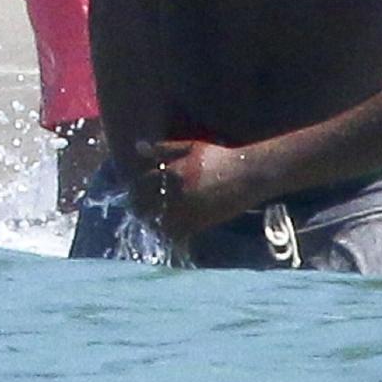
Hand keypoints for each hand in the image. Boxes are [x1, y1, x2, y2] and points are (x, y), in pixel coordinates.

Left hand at [130, 138, 253, 237]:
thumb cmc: (219, 158)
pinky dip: (168, 232)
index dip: (134, 189)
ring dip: (152, 221)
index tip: (134, 192)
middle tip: (139, 208)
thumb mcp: (191, 147)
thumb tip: (137, 147)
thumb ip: (163, 148)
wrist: (247, 175)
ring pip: (156, 223)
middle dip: (138, 208)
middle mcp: (176, 193)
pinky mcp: (197, 225)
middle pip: (144, 206)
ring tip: (152, 218)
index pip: (140, 184)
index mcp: (172, 172)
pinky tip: (170, 226)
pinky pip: (174, 234)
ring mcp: (186, 211)